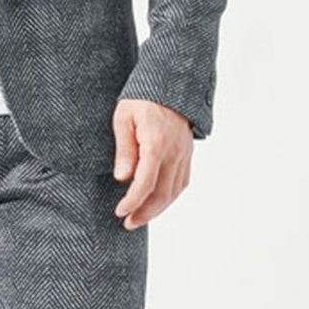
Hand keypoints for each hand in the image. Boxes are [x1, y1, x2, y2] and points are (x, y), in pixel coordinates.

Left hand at [111, 99, 192, 229]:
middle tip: (128, 223)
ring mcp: (184, 154)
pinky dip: (170, 197)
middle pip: (162, 192)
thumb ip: (124, 149)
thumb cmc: (141, 99)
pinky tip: (157, 203)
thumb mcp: (124, 118)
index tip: (120, 212)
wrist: (170, 85)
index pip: (146, 182)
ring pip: (174, 191)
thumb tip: (122, 177)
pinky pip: (182, 182)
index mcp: (156, 143)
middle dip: (145, 212)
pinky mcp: (187, 155)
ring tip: (140, 218)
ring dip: (158, 209)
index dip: (133, 201)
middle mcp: (174, 152)